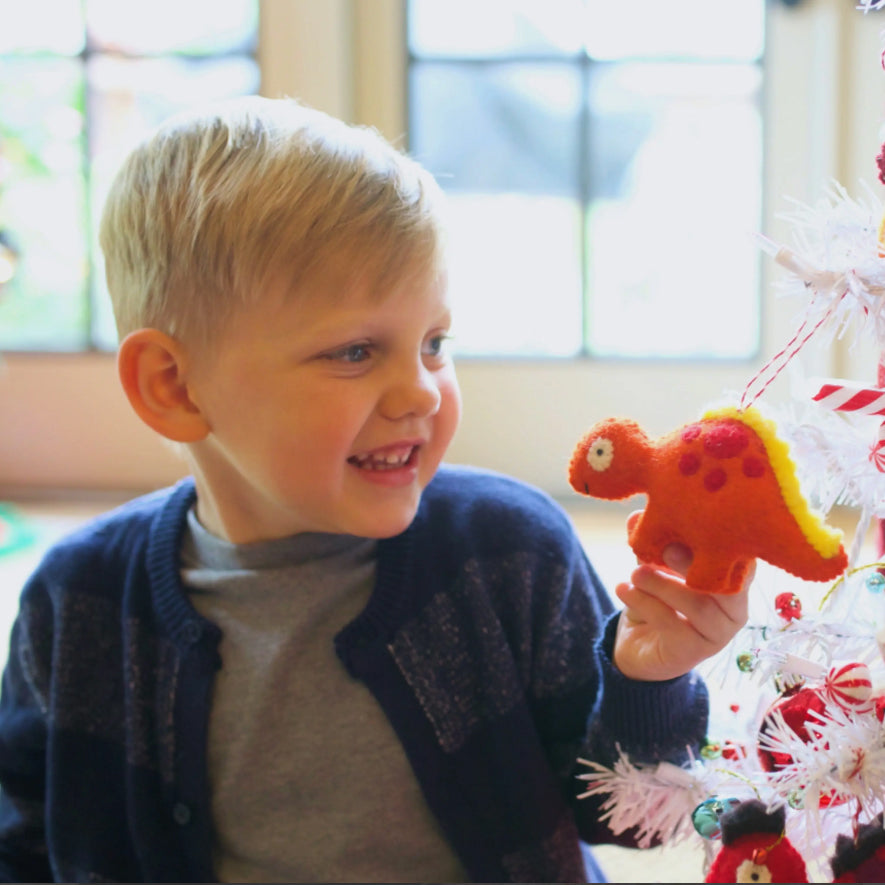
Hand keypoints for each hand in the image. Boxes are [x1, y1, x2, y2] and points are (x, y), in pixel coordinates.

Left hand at [612, 513, 750, 681]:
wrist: (638, 644)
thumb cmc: (657, 598)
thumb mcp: (652, 565)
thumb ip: (650, 542)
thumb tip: (636, 516)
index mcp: (732, 582)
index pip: (743, 562)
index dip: (724, 543)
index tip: (696, 523)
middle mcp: (734, 609)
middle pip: (728, 586)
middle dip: (696, 563)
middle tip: (667, 548)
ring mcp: (717, 634)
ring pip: (698, 605)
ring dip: (662, 584)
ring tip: (635, 573)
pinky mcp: (692, 652)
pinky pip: (671, 623)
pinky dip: (643, 602)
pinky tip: (623, 588)